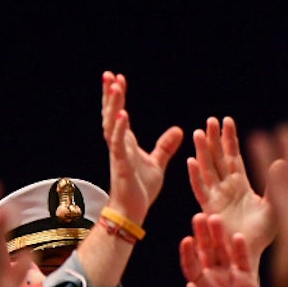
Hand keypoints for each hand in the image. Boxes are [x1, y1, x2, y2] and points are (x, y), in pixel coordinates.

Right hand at [99, 71, 182, 225]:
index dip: (118, 97)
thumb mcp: (157, 163)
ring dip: (113, 105)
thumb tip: (179, 130)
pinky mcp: (121, 164)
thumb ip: (165, 146)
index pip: (119, 114)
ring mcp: (118, 153)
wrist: (132, 211)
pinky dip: (120, 128)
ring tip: (114, 87)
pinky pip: (118, 143)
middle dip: (109, 95)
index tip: (118, 79)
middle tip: (109, 74)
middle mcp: (119, 145)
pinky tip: (122, 114)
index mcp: (126, 143)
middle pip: (111, 114)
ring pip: (112, 124)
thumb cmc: (141, 190)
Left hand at [180, 212, 268, 286]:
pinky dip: (241, 249)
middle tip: (199, 216)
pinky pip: (243, 260)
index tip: (186, 239)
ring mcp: (231, 276)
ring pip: (223, 251)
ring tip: (216, 219)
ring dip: (219, 236)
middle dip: (202, 235)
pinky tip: (238, 236)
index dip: (188, 253)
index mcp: (199, 285)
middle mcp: (213, 277)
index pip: (191, 265)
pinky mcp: (248, 279)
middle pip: (206, 252)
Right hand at [186, 116, 273, 246]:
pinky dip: (196, 176)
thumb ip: (275, 184)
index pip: (233, 157)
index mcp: (240, 185)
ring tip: (199, 133)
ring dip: (202, 152)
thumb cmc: (262, 234)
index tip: (226, 120)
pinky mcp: (209, 209)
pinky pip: (200, 190)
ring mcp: (216, 198)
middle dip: (214, 139)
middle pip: (217, 159)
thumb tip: (280, 161)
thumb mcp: (274, 206)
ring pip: (207, 170)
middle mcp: (226, 189)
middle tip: (210, 120)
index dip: (229, 139)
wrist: (251, 254)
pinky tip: (192, 161)